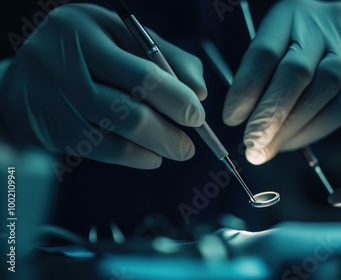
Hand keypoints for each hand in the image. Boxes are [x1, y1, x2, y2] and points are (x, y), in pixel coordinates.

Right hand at [0, 4, 206, 168]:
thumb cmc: (85, 53)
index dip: (177, 99)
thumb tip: (200, 91)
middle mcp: (64, 64)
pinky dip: (135, 157)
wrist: (23, 77)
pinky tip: (150, 156)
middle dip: (169, 133)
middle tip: (190, 145)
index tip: (198, 115)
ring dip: (157, 147)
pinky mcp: (52, 131)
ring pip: (118, 136)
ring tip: (178, 150)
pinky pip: (103, 151)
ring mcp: (55, 101)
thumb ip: (166, 55)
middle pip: (130, 111)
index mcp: (85, 30)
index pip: (143, 73)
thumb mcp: (120, 36)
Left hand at [223, 0, 340, 164]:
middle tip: (252, 144)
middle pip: (297, 71)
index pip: (265, 51)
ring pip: (324, 90)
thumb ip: (259, 76)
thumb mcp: (276, 46)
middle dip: (271, 114)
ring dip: (292, 128)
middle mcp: (322, 25)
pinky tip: (293, 141)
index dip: (246, 88)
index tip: (231, 119)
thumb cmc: (302, 48)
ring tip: (269, 148)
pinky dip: (314, 130)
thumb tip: (240, 121)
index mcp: (289, 15)